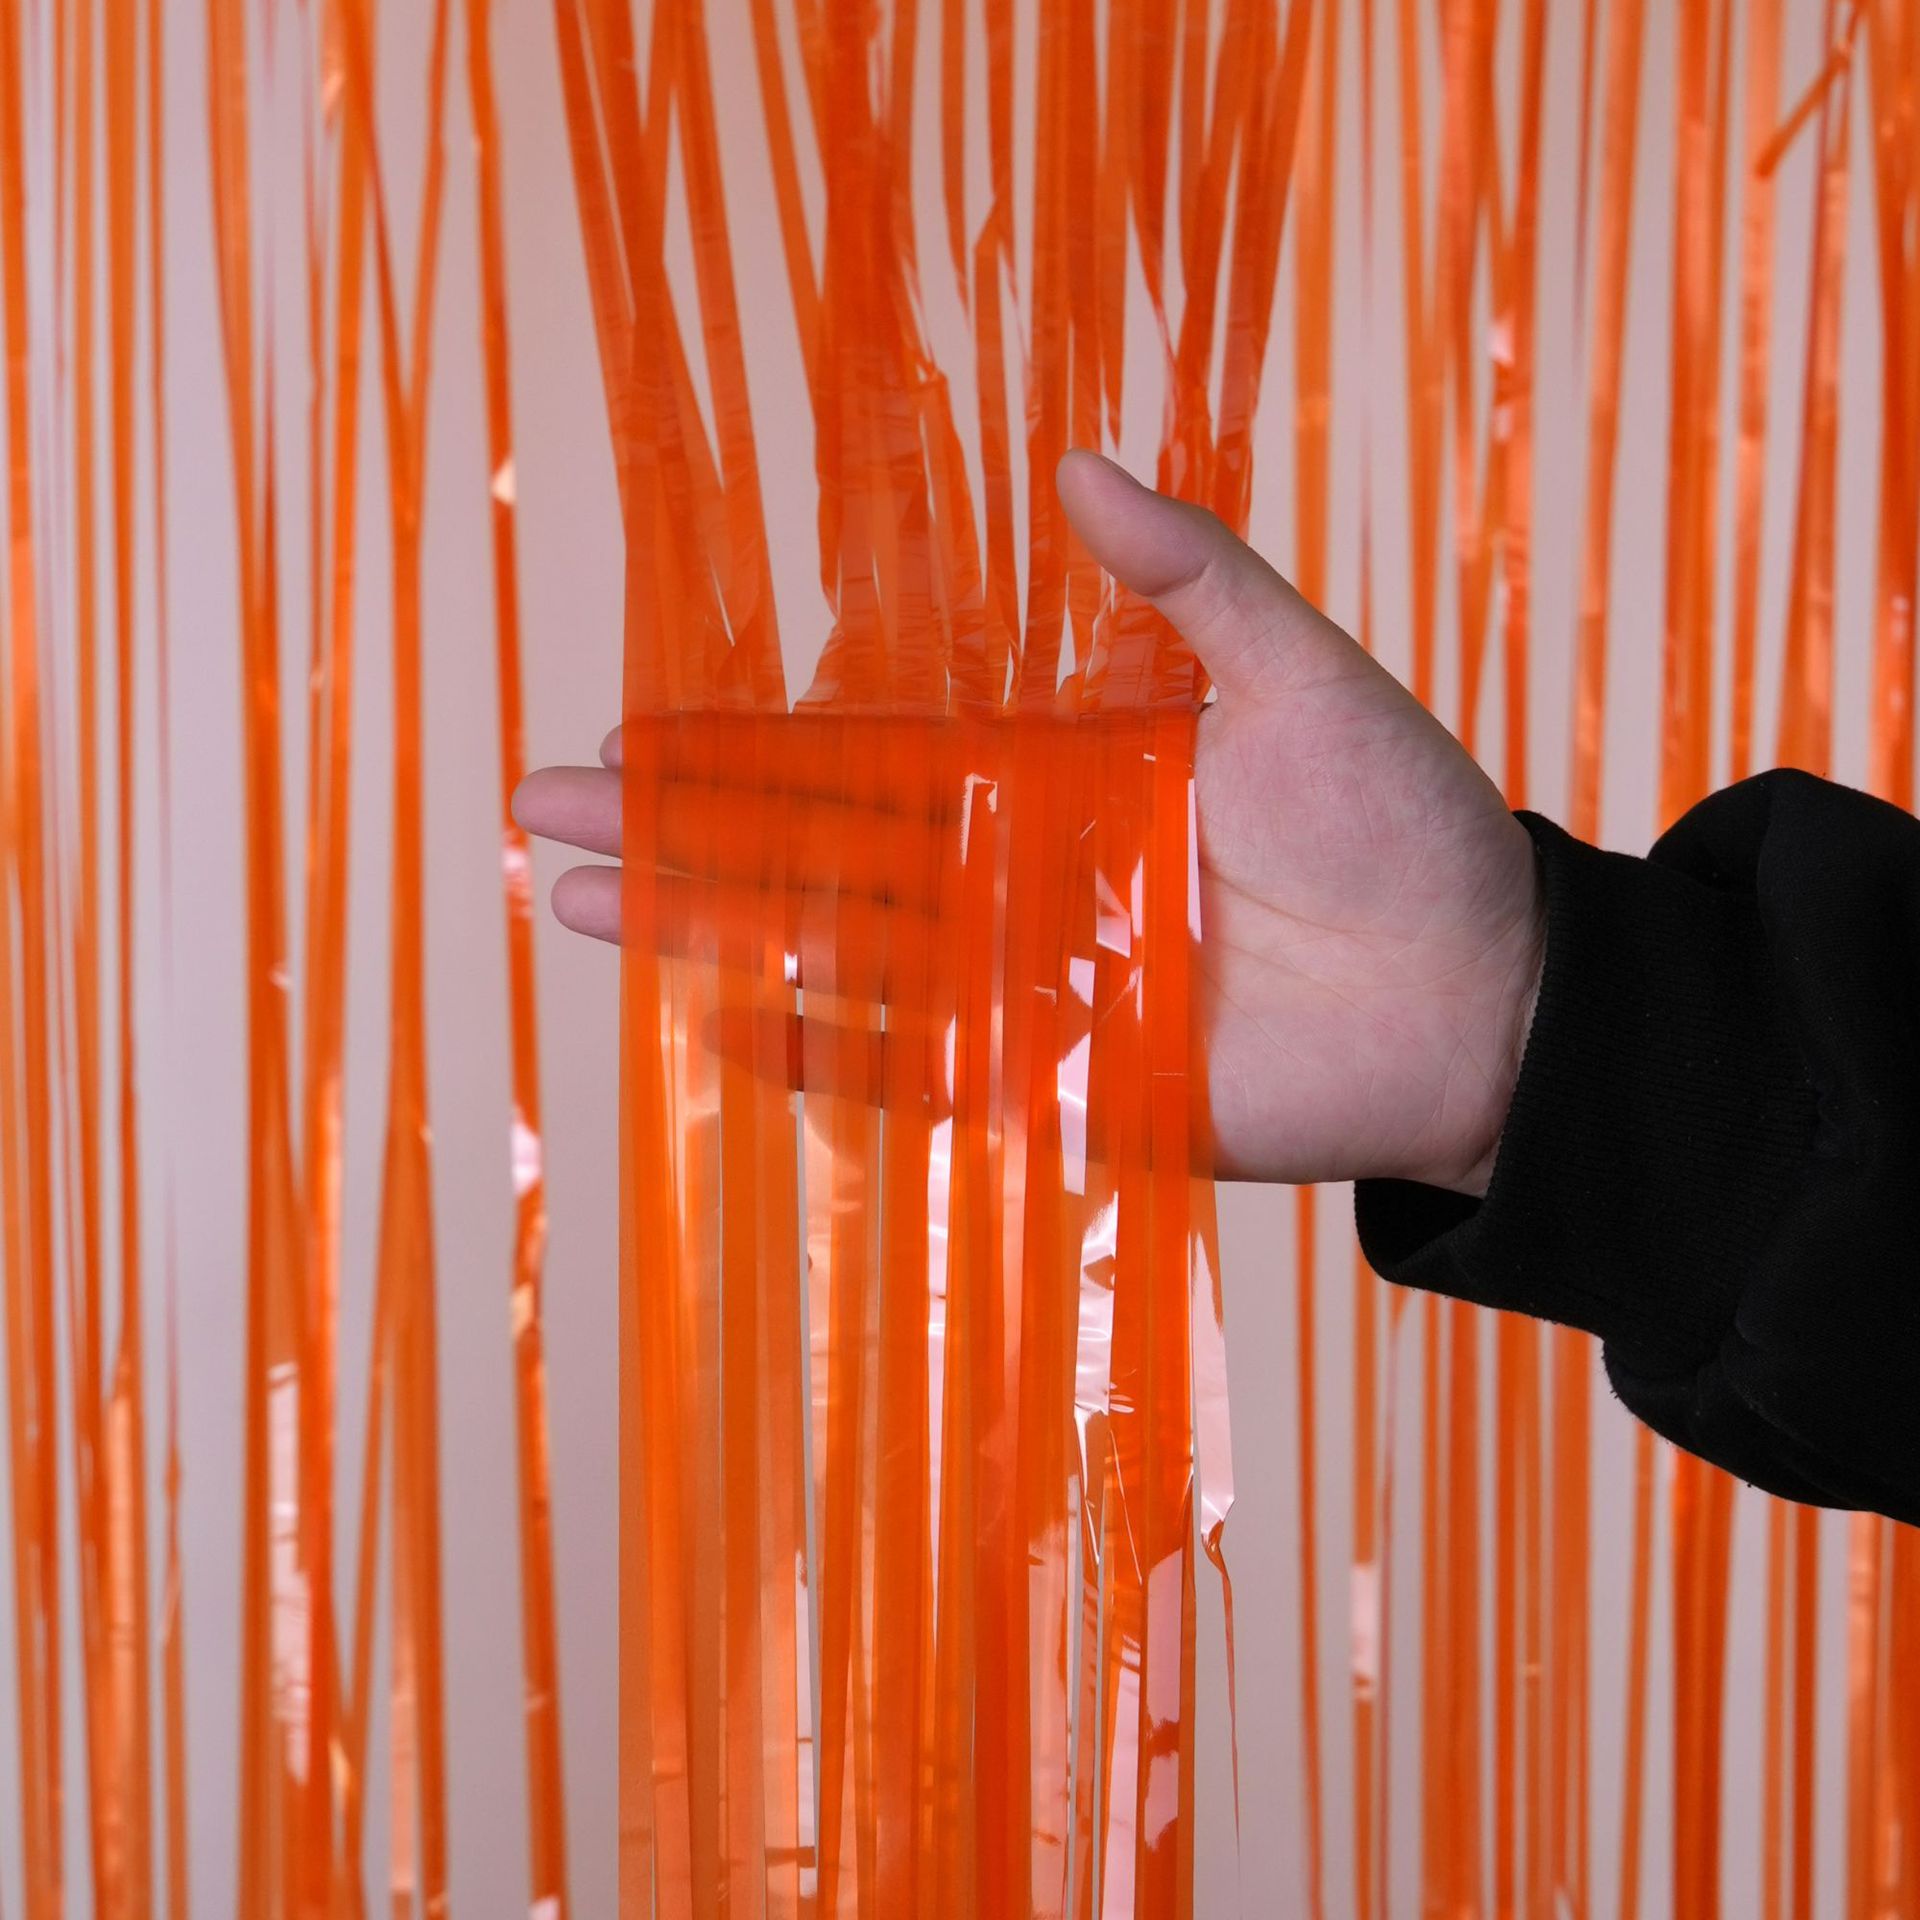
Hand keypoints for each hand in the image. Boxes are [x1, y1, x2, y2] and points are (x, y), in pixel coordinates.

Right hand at [512, 451, 1542, 1196]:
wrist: (1485, 993)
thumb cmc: (1403, 825)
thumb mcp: (1298, 677)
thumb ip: (1191, 583)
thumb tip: (1075, 466)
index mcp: (1056, 781)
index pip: (866, 763)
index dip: (750, 752)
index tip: (633, 738)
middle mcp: (1020, 882)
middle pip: (818, 856)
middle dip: (682, 841)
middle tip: (543, 826)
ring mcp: (1031, 987)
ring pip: (843, 953)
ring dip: (715, 933)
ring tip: (582, 910)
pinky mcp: (1064, 1088)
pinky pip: (922, 1072)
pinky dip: (830, 1056)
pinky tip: (724, 1026)